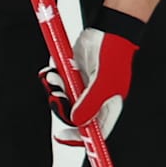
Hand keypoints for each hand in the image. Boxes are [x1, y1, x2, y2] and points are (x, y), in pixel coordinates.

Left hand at [43, 8, 147, 141]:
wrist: (107, 29)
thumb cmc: (114, 55)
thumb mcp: (104, 83)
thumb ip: (90, 105)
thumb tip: (77, 122)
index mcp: (108, 106)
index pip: (94, 130)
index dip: (79, 137)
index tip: (62, 136)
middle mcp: (95, 98)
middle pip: (73, 115)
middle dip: (61, 106)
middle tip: (56, 97)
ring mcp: (83, 86)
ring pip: (62, 98)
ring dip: (54, 89)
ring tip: (53, 78)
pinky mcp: (73, 74)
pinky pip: (58, 82)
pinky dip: (52, 78)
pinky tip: (52, 71)